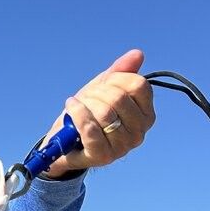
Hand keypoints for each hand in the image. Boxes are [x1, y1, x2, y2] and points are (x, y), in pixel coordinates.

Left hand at [42, 49, 155, 177]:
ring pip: (105, 112)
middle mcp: (139, 132)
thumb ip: (120, 72)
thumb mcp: (102, 89)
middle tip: (86, 99)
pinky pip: (90, 128)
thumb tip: (137, 54)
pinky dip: (77, 113)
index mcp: (146, 114)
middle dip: (96, 93)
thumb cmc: (87, 114)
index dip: (115, 79)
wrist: (64, 141)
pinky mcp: (103, 156)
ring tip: (77, 107)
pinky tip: (70, 107)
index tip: (102, 86)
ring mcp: (123, 146)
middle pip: (119, 97)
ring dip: (85, 104)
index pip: (138, 85)